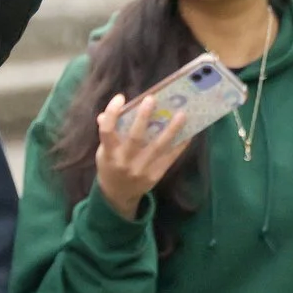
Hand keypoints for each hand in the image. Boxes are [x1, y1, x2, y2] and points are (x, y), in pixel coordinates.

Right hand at [94, 92, 191, 220]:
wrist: (118, 195)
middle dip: (143, 117)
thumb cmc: (111, 166)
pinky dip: (180, 145)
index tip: (120, 97)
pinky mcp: (155, 175)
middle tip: (152, 99)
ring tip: (182, 114)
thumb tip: (106, 114)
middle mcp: (124, 161)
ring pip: (158, 147)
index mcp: (108, 153)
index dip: (112, 113)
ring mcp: (141, 169)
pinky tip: (189, 133)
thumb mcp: (103, 151)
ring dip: (171, 130)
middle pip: (135, 137)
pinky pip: (170, 158)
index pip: (107, 131)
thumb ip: (107, 133)